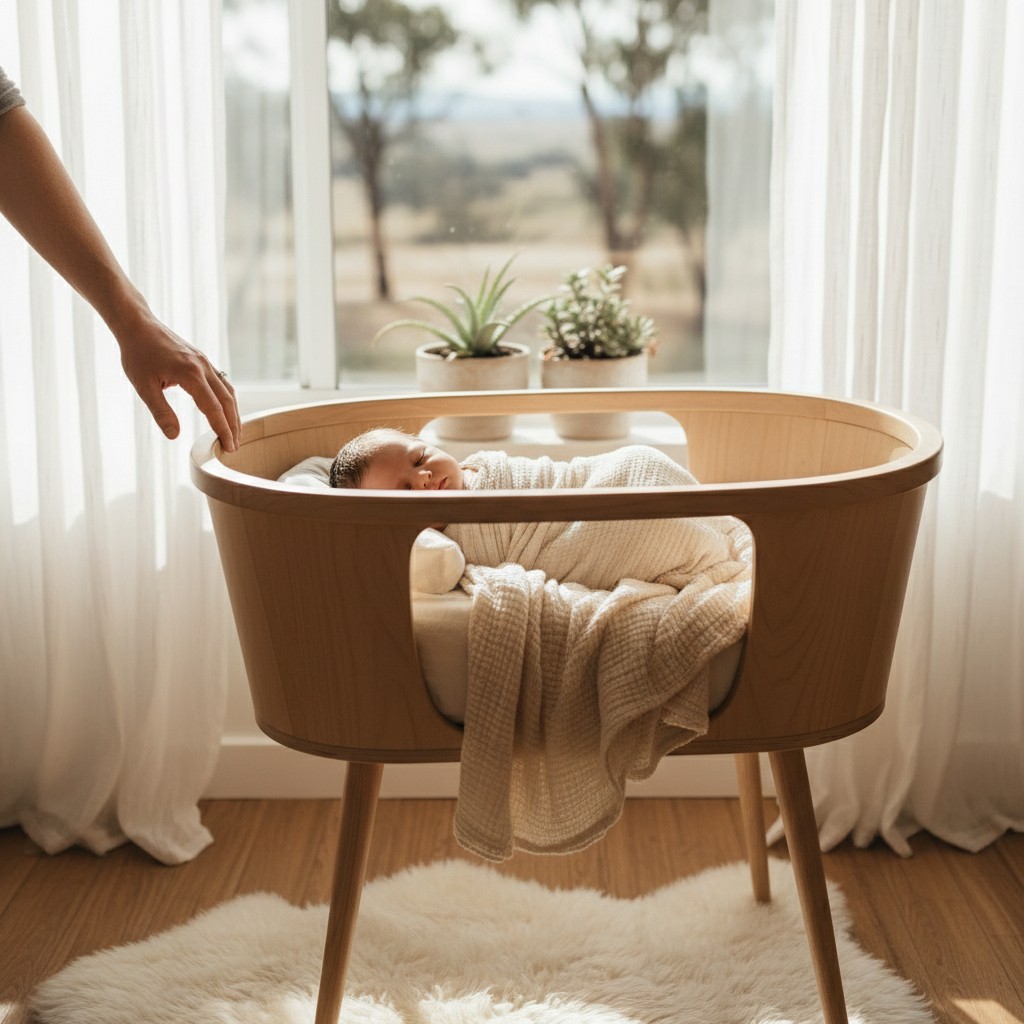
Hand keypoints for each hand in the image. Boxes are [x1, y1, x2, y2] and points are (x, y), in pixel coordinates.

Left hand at [117, 312, 241, 451]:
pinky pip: (222, 383)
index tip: (228, 447)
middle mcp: (204, 368)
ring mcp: (205, 363)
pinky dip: (227, 400)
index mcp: (191, 375)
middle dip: (233, 425)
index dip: (223, 429)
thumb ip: (161, 412)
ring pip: (228, 391)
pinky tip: (225, 410)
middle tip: (235, 447)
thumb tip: (174, 435)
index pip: (213, 408)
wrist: (138, 326)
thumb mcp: (144, 387)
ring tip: (234, 432)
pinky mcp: (203, 360)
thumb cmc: (138, 355)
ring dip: (233, 413)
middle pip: (227, 401)